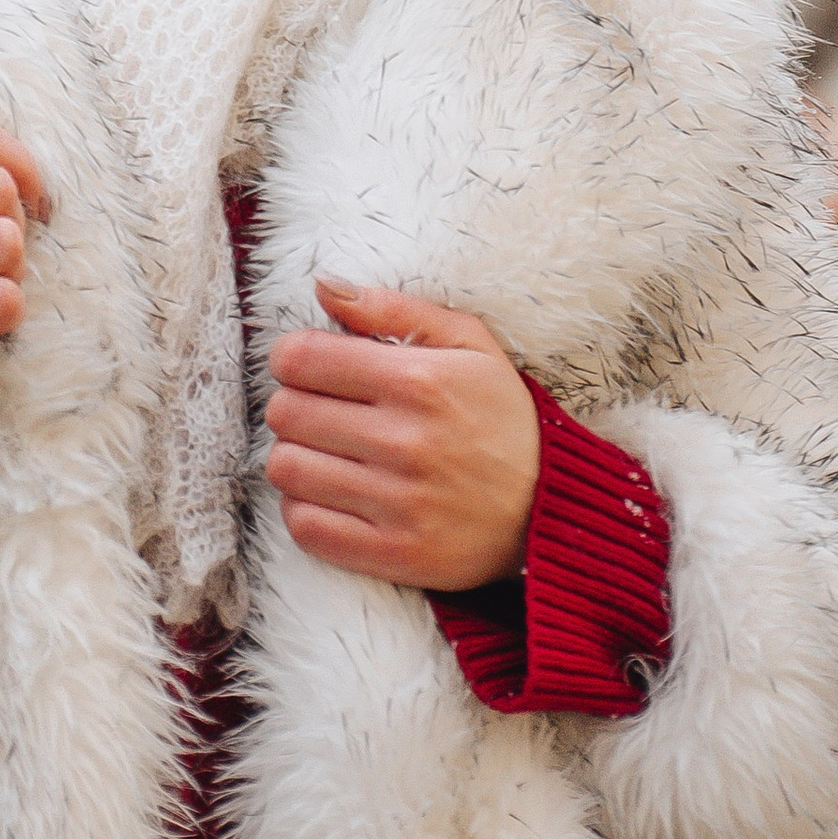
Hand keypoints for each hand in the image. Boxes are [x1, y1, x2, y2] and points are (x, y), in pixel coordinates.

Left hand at [263, 278, 540, 594]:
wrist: (551, 509)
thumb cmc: (502, 417)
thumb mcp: (470, 343)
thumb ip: (394, 307)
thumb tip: (324, 285)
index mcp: (418, 381)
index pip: (301, 359)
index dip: (294, 358)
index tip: (312, 368)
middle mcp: (404, 442)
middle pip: (285, 413)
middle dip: (294, 405)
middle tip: (323, 411)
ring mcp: (398, 503)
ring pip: (286, 469)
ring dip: (296, 456)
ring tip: (326, 452)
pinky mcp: (393, 553)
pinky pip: (305, 526)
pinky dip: (304, 507)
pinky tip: (331, 493)